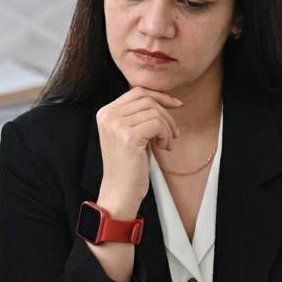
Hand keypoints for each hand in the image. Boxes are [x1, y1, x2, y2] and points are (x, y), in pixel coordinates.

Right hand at [95, 87, 181, 214]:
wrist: (120, 190)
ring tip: (166, 143)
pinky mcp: (128, 136)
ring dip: (167, 127)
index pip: (137, 91)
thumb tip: (164, 98)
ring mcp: (116, 125)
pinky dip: (165, 135)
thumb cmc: (129, 163)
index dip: (159, 96)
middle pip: (147, 99)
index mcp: (105, 112)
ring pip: (154, 111)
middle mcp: (107, 115)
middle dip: (166, 114)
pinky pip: (157, 124)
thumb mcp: (130, 132)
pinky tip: (163, 148)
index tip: (175, 105)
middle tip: (173, 133)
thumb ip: (138, 114)